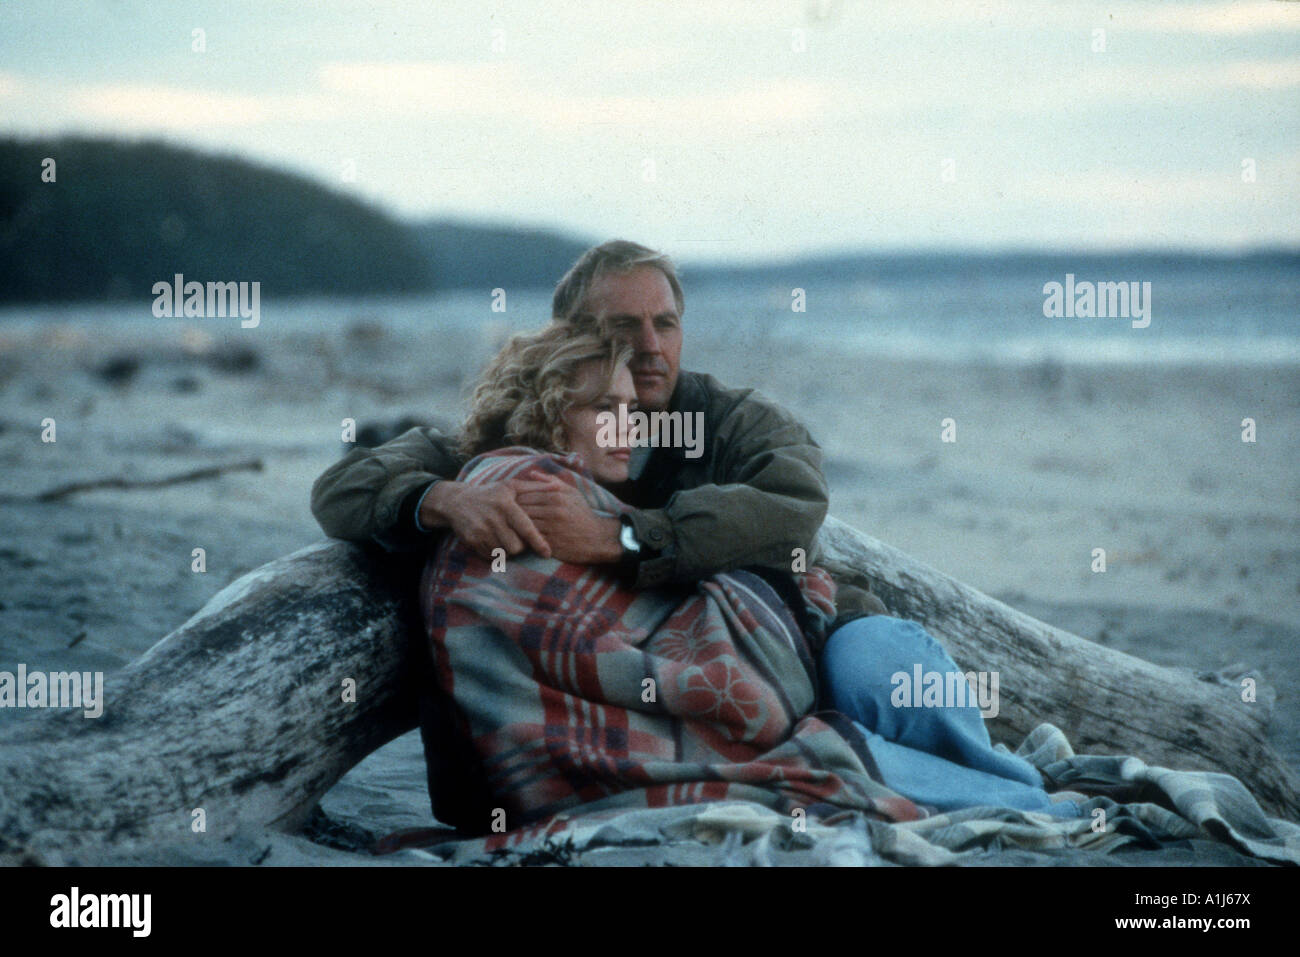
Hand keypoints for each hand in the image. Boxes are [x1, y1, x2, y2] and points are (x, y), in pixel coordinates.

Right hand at [420, 479, 550, 559]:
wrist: (457, 501)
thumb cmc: (491, 493)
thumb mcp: (511, 486)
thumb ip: (536, 487)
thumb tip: (558, 487)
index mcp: (506, 505)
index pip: (526, 528)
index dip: (538, 542)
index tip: (547, 552)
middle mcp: (493, 519)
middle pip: (516, 547)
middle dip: (521, 546)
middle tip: (519, 538)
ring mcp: (481, 531)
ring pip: (504, 553)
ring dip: (508, 550)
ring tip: (507, 538)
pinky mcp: (472, 540)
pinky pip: (490, 555)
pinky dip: (496, 552)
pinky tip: (495, 541)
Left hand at [513, 474, 621, 564]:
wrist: (597, 538)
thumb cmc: (582, 513)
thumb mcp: (572, 493)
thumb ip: (551, 481)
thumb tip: (531, 473)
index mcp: (556, 495)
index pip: (525, 494)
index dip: (513, 498)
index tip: (507, 502)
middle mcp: (553, 510)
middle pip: (521, 508)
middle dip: (510, 511)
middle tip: (502, 513)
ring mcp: (552, 528)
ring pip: (523, 523)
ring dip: (513, 524)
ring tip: (506, 524)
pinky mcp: (550, 543)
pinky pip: (529, 538)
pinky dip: (521, 536)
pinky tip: (516, 536)